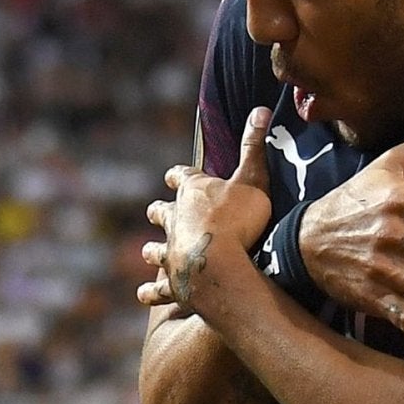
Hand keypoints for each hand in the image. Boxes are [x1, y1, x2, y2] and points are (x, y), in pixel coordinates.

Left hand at [137, 106, 276, 312]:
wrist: (220, 262)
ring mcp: (171, 252)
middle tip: (155, 210)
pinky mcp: (173, 282)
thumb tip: (261, 109)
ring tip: (147, 252)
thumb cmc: (239, 218)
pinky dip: (151, 292)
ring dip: (152, 250)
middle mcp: (175, 221)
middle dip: (160, 211)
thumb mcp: (252, 178)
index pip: (182, 177)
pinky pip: (158, 289)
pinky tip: (142, 294)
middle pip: (162, 212)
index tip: (174, 175)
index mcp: (193, 193)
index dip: (179, 175)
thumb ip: (254, 146)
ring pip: (155, 250)